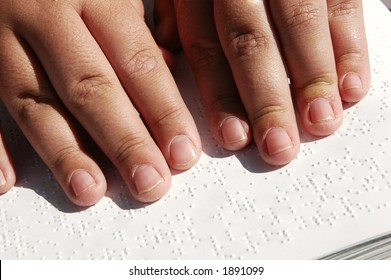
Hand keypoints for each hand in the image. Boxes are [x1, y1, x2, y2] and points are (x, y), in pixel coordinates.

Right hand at [0, 0, 201, 205]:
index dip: (164, 112)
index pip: (138, 63)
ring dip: (64, 153)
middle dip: (123, 142)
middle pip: (90, 89)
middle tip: (149, 183)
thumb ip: (136, 26)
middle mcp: (45, 13)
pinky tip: (7, 180)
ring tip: (89, 190)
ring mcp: (0, 35)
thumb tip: (168, 68)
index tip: (182, 154)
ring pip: (35, 103)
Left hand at [155, 0, 369, 164]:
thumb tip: (165, 48)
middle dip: (266, 99)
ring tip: (320, 123)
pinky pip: (342, 4)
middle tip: (278, 146)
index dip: (221, 95)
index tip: (234, 138)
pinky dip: (349, 46)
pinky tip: (353, 88)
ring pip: (299, 24)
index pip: (205, 45)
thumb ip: (175, 10)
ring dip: (312, 79)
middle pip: (250, 41)